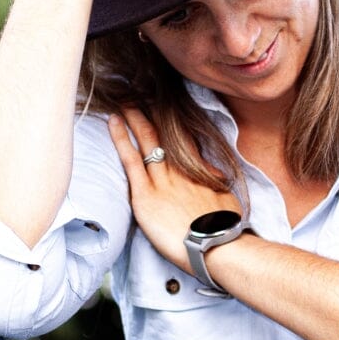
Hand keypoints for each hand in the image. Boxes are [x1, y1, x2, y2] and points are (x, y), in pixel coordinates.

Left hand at [108, 108, 241, 271]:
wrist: (218, 247)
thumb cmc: (223, 230)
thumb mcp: (224, 199)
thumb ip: (214, 182)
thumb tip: (212, 172)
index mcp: (197, 171)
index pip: (183, 139)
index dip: (171, 121)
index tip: (161, 105)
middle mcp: (180, 170)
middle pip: (164, 133)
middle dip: (151, 112)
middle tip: (138, 92)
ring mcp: (162, 181)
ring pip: (147, 140)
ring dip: (135, 117)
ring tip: (123, 98)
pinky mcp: (146, 196)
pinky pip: (131, 161)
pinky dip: (122, 139)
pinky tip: (114, 121)